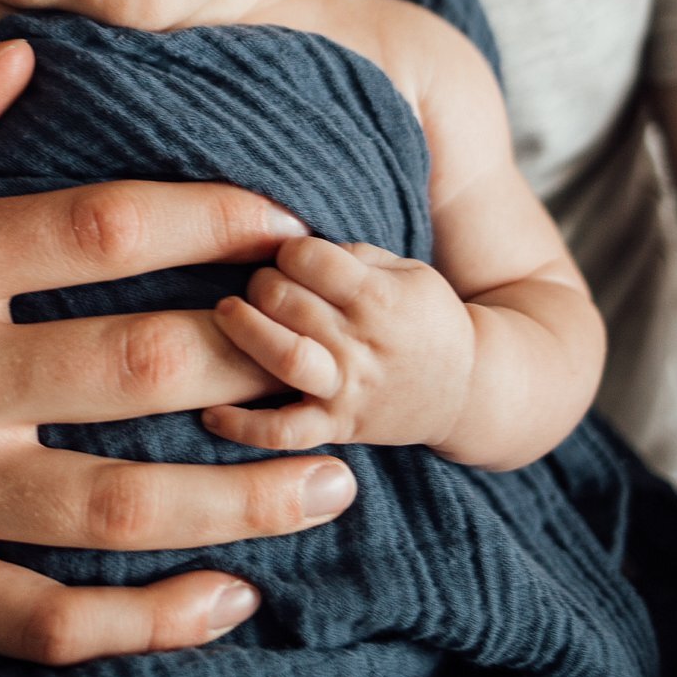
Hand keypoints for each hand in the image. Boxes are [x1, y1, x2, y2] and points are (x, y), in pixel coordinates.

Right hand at [0, 39, 358, 665]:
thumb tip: (22, 54)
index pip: (94, 230)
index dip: (208, 221)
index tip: (285, 221)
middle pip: (137, 368)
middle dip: (260, 359)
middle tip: (335, 349)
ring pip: (121, 506)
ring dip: (247, 496)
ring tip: (337, 472)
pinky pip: (53, 620)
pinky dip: (152, 620)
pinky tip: (231, 596)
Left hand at [203, 236, 472, 451]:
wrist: (465, 390)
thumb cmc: (425, 318)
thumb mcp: (408, 271)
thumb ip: (353, 254)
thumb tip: (290, 243)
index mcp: (381, 297)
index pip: (312, 259)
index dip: (288, 250)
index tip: (288, 255)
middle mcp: (362, 343)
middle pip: (288, 302)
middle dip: (261, 283)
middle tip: (260, 285)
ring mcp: (347, 389)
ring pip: (285, 358)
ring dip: (246, 331)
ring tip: (227, 314)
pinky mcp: (336, 427)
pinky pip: (283, 433)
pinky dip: (244, 427)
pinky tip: (210, 411)